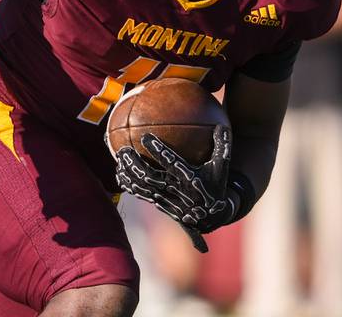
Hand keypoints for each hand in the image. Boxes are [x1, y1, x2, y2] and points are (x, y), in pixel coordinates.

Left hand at [115, 125, 233, 252]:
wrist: (212, 216)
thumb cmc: (215, 184)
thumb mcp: (222, 166)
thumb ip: (222, 145)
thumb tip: (221, 125)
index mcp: (190, 178)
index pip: (172, 163)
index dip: (158, 151)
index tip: (146, 137)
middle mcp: (176, 189)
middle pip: (150, 176)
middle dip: (135, 164)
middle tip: (124, 150)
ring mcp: (166, 198)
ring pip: (143, 186)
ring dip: (129, 173)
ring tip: (119, 158)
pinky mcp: (160, 203)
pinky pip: (141, 194)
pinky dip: (129, 185)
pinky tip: (119, 175)